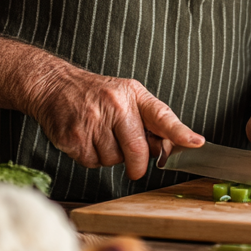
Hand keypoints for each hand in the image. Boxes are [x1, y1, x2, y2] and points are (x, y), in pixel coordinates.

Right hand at [22, 64, 203, 178]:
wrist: (54, 86)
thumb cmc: (96, 93)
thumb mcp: (128, 95)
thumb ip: (150, 120)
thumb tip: (169, 148)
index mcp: (133, 95)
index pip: (162, 116)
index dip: (180, 132)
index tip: (196, 143)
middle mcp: (115, 106)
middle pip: (137, 151)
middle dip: (138, 164)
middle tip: (133, 162)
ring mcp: (92, 122)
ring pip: (113, 161)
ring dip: (110, 157)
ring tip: (100, 136)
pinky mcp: (73, 137)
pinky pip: (92, 163)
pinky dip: (92, 158)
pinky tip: (87, 140)